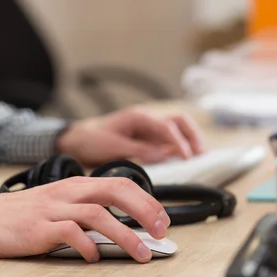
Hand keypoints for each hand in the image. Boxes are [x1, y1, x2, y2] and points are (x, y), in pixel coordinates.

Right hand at [0, 177, 170, 262]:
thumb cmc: (24, 217)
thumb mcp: (60, 205)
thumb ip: (87, 211)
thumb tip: (122, 228)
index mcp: (76, 185)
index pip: (120, 183)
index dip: (146, 200)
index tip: (162, 221)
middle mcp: (68, 192)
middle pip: (115, 191)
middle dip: (145, 211)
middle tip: (161, 232)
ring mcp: (53, 209)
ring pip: (98, 214)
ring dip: (125, 235)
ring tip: (141, 254)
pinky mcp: (39, 228)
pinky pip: (70, 233)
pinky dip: (88, 246)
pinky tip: (95, 258)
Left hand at [56, 107, 204, 165]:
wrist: (76, 140)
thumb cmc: (91, 140)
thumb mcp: (111, 146)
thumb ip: (137, 150)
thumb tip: (163, 156)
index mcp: (139, 117)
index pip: (167, 127)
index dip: (180, 142)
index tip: (188, 157)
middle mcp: (147, 120)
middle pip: (179, 122)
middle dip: (193, 136)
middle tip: (201, 154)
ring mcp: (148, 129)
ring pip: (177, 130)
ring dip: (190, 140)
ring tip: (199, 156)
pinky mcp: (147, 140)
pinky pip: (168, 142)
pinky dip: (180, 148)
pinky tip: (185, 160)